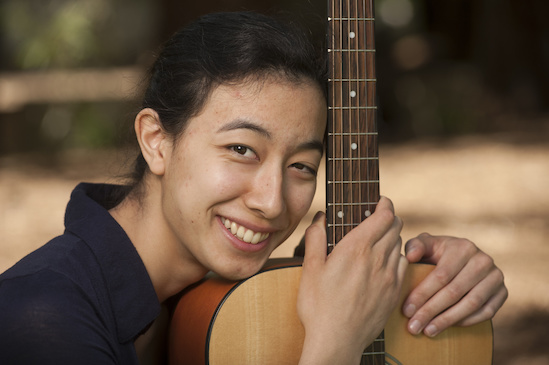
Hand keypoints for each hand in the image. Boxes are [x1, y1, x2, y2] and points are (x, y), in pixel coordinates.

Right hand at [297, 197, 407, 363]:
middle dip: (388, 218)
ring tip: (378, 241)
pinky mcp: (394, 293)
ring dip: (392, 238)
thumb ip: (316, 237)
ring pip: (400, 245)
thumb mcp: (309, 268)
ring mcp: (389, 277)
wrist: (337, 340)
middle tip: (377, 219)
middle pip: (396, 226)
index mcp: (356, 248)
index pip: (384, 215)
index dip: (385, 204)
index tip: (380, 201)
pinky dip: (397, 258)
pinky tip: (384, 264)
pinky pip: (403, 266)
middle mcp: (378, 259)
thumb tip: (321, 217)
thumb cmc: (319, 306)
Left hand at [403, 233, 507, 336]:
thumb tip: (410, 257)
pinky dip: (466, 322)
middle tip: (413, 327)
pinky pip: (486, 312)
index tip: (406, 310)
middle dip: (431, 311)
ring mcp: (496, 277)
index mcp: (463, 247)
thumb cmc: (437, 253)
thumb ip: (414, 246)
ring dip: (447, 320)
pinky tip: (446, 327)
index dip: (422, 294)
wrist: (462, 257)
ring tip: (427, 331)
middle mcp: (483, 260)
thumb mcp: (425, 244)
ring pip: (471, 304)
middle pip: (454, 292)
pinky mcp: (503, 292)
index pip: (441, 276)